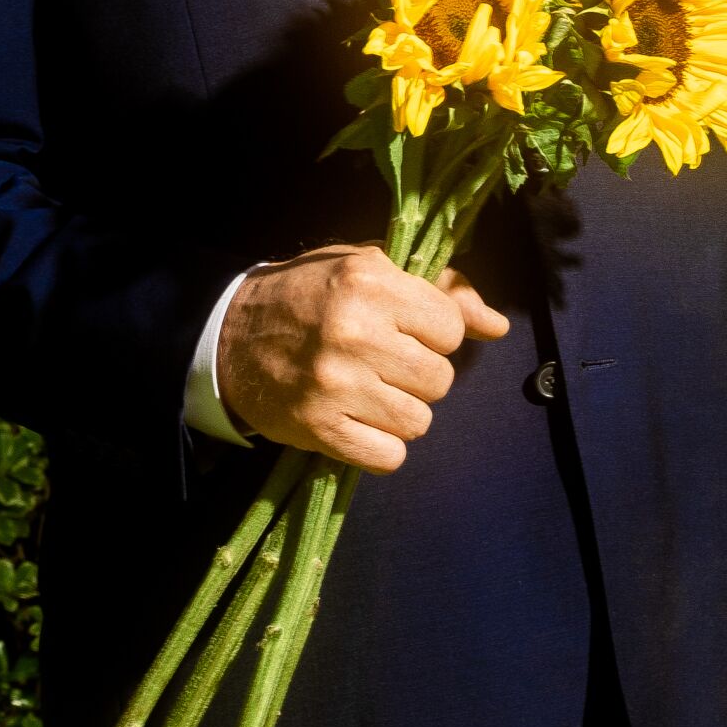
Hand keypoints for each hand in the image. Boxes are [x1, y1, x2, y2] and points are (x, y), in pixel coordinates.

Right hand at [217, 244, 508, 472]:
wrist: (230, 337)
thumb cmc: (310, 296)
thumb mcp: (369, 270)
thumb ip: (439, 291)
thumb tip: (497, 325)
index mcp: (370, 282)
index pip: (450, 328)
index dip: (434, 334)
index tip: (405, 331)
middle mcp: (355, 332)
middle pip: (440, 379)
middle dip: (418, 375)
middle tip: (383, 363)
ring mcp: (336, 385)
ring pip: (419, 421)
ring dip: (400, 412)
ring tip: (368, 392)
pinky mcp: (320, 429)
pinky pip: (389, 457)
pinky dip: (380, 446)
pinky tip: (357, 422)